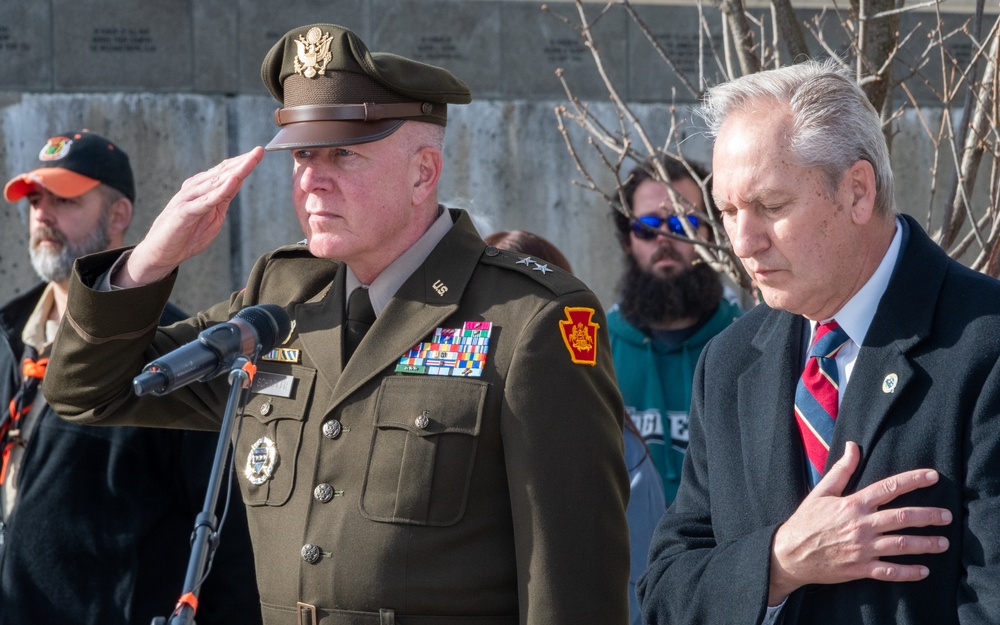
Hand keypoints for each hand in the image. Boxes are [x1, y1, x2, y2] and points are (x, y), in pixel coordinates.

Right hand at [114, 147, 265, 286]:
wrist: (161, 253)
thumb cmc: (186, 235)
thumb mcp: (213, 216)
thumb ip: (223, 199)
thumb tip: (237, 182)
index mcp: (202, 189)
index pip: (225, 172)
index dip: (243, 163)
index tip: (259, 153)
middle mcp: (195, 189)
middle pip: (222, 172)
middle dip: (243, 162)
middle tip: (260, 150)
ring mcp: (188, 199)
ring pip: (216, 182)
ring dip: (235, 171)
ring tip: (251, 160)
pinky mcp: (184, 212)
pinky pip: (206, 201)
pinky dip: (220, 191)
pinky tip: (232, 182)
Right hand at [767, 441, 950, 604]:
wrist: (789, 554)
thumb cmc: (805, 521)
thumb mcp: (820, 492)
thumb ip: (841, 470)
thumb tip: (852, 446)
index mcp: (853, 504)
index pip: (889, 488)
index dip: (913, 480)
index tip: (933, 476)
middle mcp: (861, 525)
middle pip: (902, 518)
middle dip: (929, 516)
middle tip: (947, 516)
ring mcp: (862, 548)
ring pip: (902, 545)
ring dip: (926, 544)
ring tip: (943, 543)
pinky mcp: (860, 568)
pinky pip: (889, 571)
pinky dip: (908, 572)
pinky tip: (923, 570)